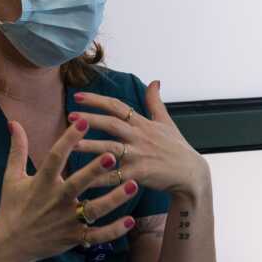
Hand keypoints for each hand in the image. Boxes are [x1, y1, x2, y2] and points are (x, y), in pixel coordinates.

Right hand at [0, 118, 138, 261]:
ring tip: (132, 184)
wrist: (11, 244)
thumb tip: (14, 123)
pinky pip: (97, 235)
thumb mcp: (11, 177)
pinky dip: (114, 230)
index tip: (83, 122)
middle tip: (112, 155)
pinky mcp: (74, 237)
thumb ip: (18, 149)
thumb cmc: (12, 207)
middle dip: (94, 170)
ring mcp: (66, 221)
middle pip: (78, 183)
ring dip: (114, 198)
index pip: (55, 157)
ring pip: (94, 209)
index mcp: (41, 182)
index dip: (68, 140)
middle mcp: (56, 200)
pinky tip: (130, 220)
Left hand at [70, 81, 210, 197]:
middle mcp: (139, 137)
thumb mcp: (167, 122)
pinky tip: (83, 180)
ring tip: (70, 145)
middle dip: (90, 119)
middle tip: (69, 116)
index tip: (77, 96)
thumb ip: (155, 102)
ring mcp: (139, 156)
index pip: (118, 106)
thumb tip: (155, 81)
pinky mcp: (140, 174)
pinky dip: (100, 178)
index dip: (97, 100)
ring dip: (90, 147)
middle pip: (112, 124)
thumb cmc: (176, 148)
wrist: (192, 174)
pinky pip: (116, 176)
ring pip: (111, 149)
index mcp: (142, 124)